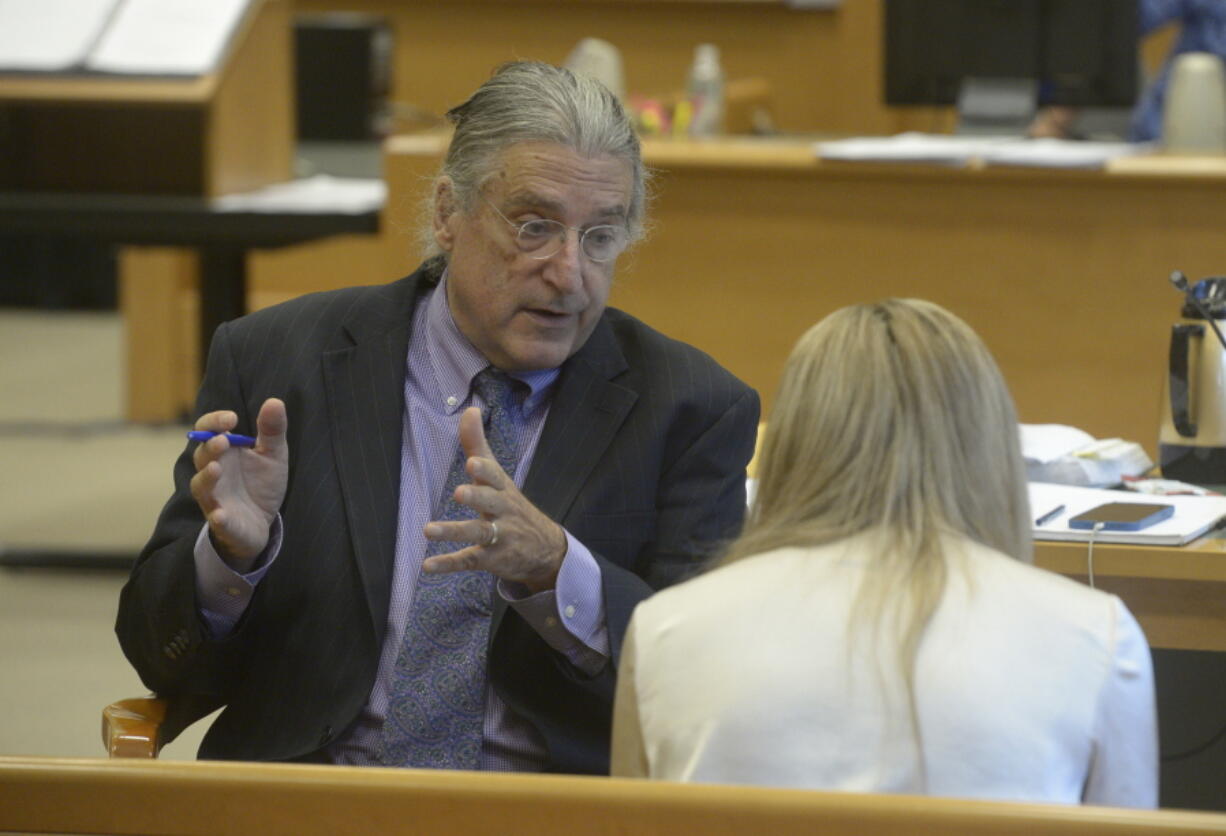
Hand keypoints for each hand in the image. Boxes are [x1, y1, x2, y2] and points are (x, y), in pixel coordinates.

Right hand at [189, 398, 287, 569]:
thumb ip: (272, 430)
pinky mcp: (223, 522)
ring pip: (202, 487)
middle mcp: (213, 472)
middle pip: (202, 456)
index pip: (207, 430)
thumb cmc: (261, 483)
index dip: (214, 422)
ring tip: (216, 469)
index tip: (232, 418)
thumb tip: (274, 401)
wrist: (262, 521)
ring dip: (207, 478)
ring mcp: (215, 498)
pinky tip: (221, 515)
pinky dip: (218, 517)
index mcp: (224, 452)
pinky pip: (217, 520)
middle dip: (211, 448)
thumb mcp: (272, 454)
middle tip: (223, 441)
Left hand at [422, 407, 566, 591]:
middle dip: (477, 497)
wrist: (545, 549)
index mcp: (502, 489)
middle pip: (491, 502)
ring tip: (428, 530)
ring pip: (477, 533)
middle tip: (459, 492)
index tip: (473, 464)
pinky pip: (468, 561)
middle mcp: (502, 511)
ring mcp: (498, 537)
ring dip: (454, 531)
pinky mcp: (490, 559)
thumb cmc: (512, 506)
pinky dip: (448, 563)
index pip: (495, 477)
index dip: (485, 471)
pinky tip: (427, 566)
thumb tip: (470, 410)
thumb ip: (478, 445)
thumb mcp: (497, 476)